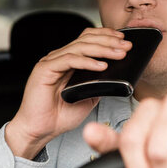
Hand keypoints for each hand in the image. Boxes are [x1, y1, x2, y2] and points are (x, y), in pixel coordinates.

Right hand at [5, 27, 131, 158]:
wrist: (39, 131)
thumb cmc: (58, 116)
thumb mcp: (88, 98)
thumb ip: (98, 84)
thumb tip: (117, 76)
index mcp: (68, 61)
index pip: (87, 39)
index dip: (105, 36)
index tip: (123, 41)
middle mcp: (59, 58)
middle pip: (85, 40)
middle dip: (109, 41)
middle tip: (126, 46)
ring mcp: (51, 62)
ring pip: (79, 47)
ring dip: (102, 49)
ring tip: (118, 54)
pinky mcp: (45, 69)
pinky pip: (69, 60)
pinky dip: (87, 62)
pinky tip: (101, 65)